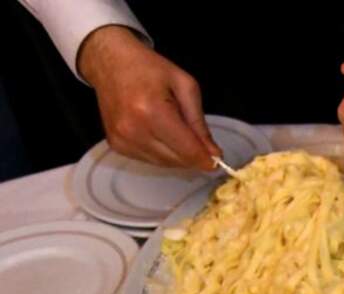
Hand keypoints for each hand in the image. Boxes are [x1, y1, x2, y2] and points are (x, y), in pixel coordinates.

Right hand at [78, 25, 219, 169]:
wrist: (110, 62)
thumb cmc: (149, 68)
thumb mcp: (185, 86)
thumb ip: (199, 123)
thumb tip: (212, 153)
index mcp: (152, 111)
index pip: (187, 150)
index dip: (206, 159)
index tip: (217, 159)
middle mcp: (133, 130)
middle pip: (177, 160)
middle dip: (193, 156)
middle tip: (199, 141)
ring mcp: (121, 139)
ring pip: (164, 164)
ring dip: (177, 155)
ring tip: (175, 130)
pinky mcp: (115, 145)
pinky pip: (148, 160)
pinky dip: (161, 153)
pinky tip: (160, 133)